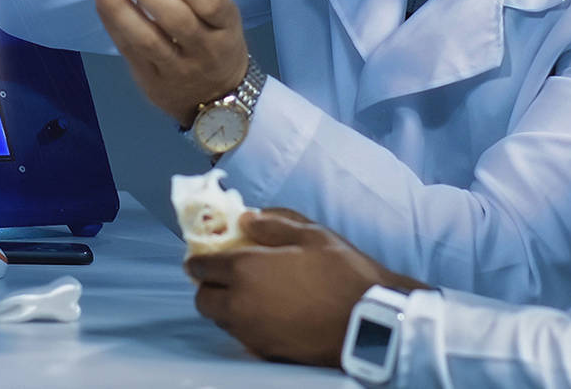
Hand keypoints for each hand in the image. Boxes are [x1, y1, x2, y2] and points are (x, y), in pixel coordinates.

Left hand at [88, 0, 246, 126]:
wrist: (217, 98)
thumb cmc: (216, 40)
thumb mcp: (219, 12)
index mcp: (226, 25)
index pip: (209, 3)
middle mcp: (205, 49)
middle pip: (176, 20)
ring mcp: (178, 70)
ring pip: (148, 40)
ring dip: (119, 9)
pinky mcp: (152, 82)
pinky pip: (130, 52)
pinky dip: (113, 25)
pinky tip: (101, 2)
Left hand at [184, 210, 429, 366]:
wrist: (369, 322)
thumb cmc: (342, 272)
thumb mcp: (311, 235)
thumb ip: (273, 224)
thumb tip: (246, 219)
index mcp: (245, 269)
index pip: (202, 266)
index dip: (201, 259)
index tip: (207, 256)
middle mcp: (240, 304)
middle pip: (203, 299)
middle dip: (208, 286)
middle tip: (225, 277)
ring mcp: (251, 332)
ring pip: (221, 320)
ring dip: (225, 306)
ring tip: (249, 294)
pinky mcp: (265, 351)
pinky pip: (241, 335)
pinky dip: (244, 324)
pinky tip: (266, 314)